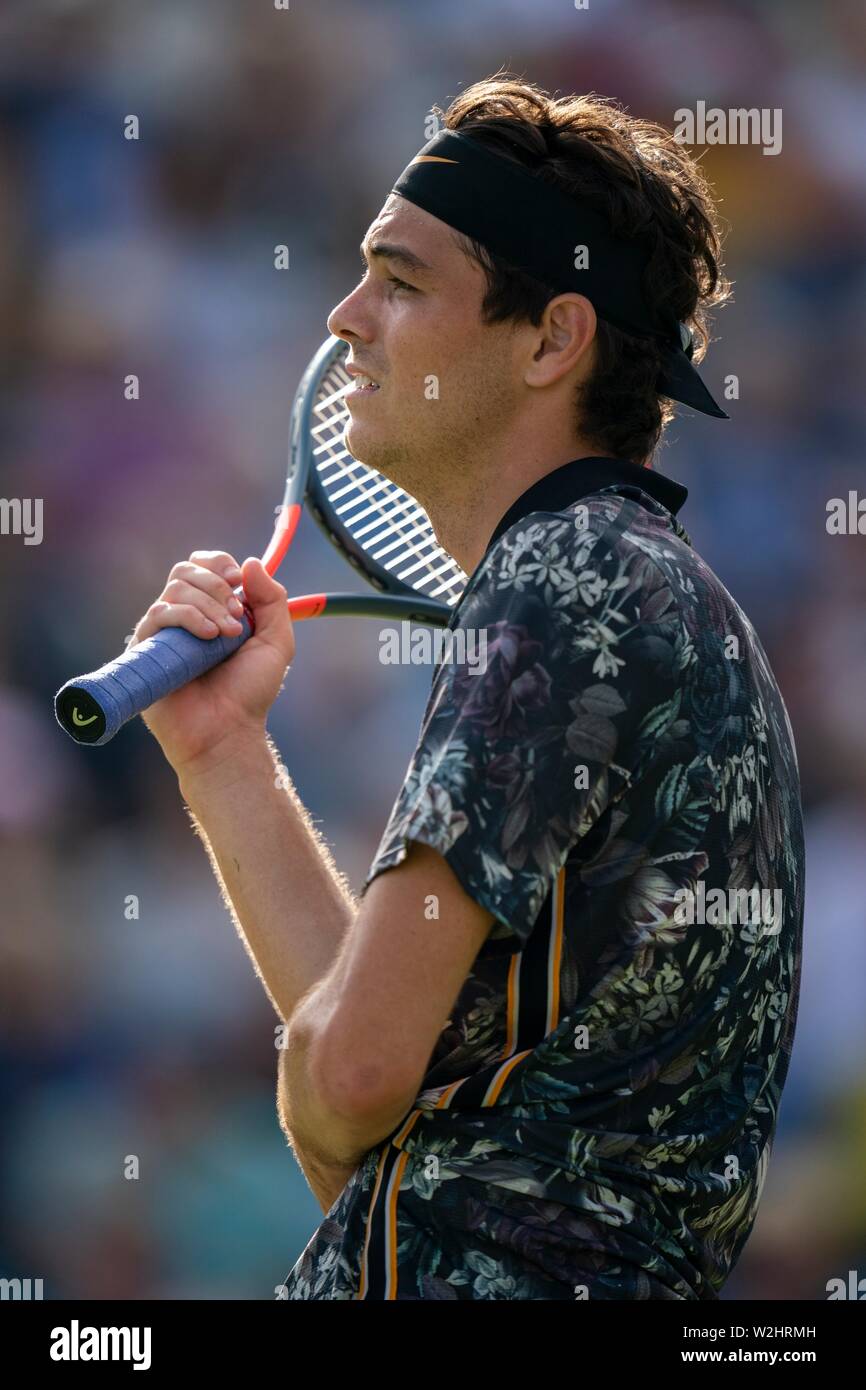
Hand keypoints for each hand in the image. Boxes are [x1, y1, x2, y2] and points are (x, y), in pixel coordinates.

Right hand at [129, 550, 294, 775]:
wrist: (227, 730)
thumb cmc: (249, 693)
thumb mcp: (276, 642)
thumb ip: (272, 600)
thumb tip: (250, 562)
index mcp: (211, 610)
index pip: (204, 566)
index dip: (220, 565)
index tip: (239, 582)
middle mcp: (184, 617)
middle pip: (187, 570)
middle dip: (217, 585)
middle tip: (237, 617)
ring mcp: (163, 633)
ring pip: (175, 589)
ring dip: (208, 604)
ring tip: (226, 635)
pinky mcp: (145, 648)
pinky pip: (159, 614)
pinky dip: (187, 617)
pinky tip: (208, 637)